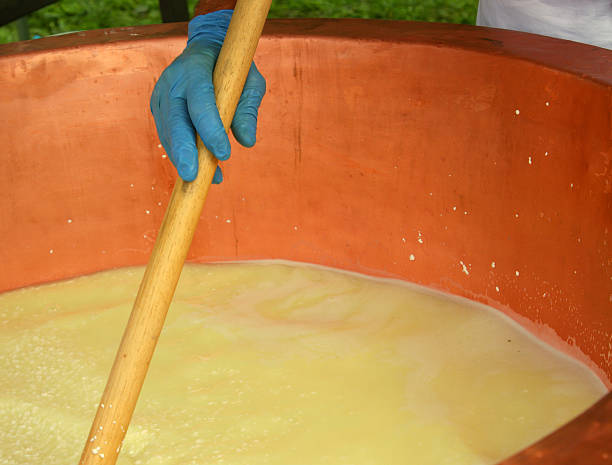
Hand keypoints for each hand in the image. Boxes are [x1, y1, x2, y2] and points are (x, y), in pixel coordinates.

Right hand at [150, 10, 265, 182]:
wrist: (206, 50)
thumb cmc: (233, 67)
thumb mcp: (250, 81)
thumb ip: (248, 110)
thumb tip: (247, 141)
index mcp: (195, 68)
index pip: (200, 101)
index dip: (210, 129)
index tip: (224, 153)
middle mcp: (172, 81)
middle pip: (175, 120)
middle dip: (184, 151)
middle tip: (192, 176)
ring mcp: (161, 95)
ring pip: (168, 132)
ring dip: (182, 159)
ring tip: (199, 182)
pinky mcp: (158, 109)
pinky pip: (167, 136)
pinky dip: (181, 156)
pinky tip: (197, 173)